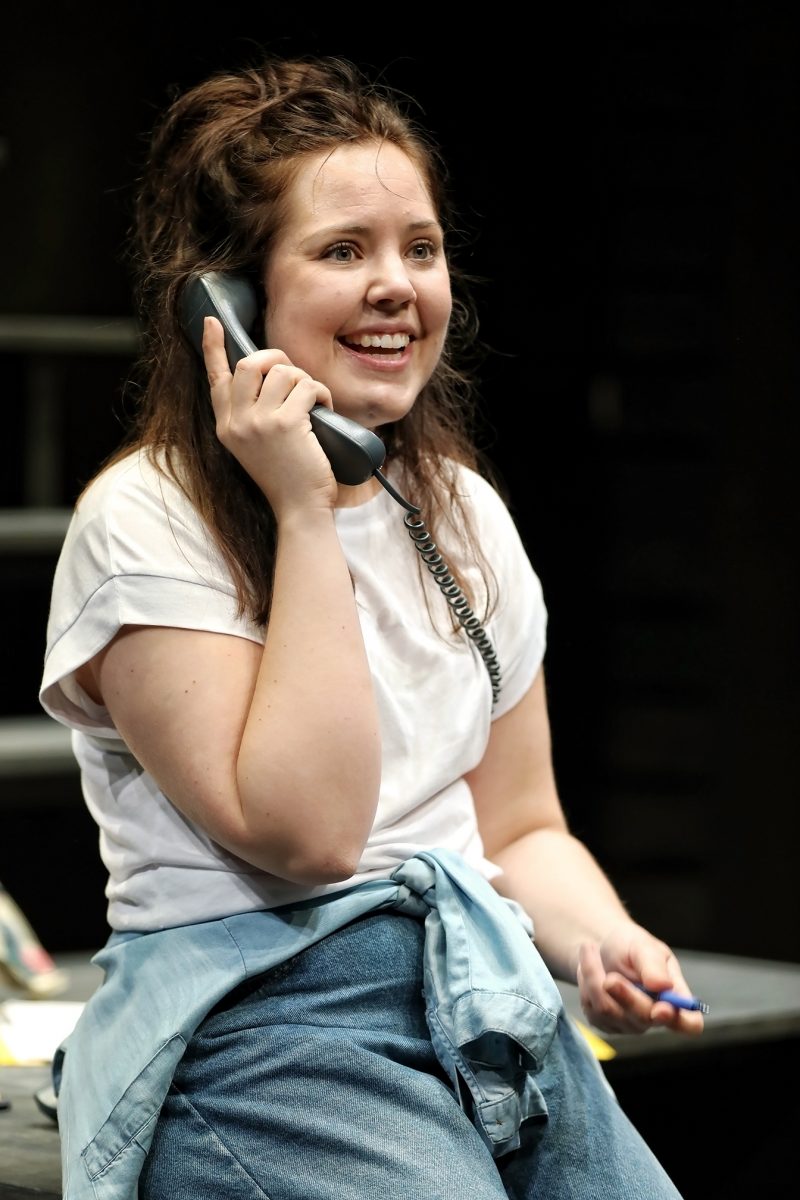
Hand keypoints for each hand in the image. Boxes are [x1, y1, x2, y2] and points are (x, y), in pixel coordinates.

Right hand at [202, 315, 336, 513]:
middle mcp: (237, 422)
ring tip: (313, 403)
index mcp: (226, 427)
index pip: (215, 379)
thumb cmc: (287, 478)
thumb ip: (254, 415)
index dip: (213, 347)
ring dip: (304, 380)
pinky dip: (321, 392)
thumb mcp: (256, 446)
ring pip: (282, 371)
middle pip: (249, 364)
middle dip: (276, 359)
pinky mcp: (286, 423)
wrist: (299, 509)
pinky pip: (307, 386)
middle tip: (295, 377)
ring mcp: (259, 422)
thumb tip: (272, 375)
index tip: (211, 322)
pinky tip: (325, 409)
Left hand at [576, 921, 705, 1037]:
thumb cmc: (630, 945)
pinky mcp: (605, 1023)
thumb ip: (653, 965)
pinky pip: (592, 1011)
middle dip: (625, 995)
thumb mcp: (643, 946)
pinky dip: (586, 983)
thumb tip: (663, 985)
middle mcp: (655, 1016)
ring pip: (610, 1012)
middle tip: (611, 976)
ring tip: (590, 949)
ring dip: (595, 977)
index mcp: (675, 997)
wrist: (601, 946)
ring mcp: (629, 1024)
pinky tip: (589, 968)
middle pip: (644, 1019)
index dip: (680, 1021)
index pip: (690, 1023)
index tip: (661, 1009)